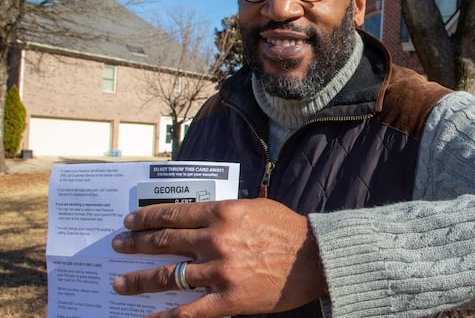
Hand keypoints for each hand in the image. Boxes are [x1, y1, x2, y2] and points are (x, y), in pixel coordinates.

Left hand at [111, 198, 326, 317]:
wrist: (315, 259)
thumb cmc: (288, 230)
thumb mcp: (255, 207)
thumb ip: (224, 212)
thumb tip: (195, 216)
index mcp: (223, 213)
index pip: (173, 214)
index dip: (146, 218)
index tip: (130, 222)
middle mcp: (216, 241)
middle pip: (164, 242)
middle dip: (135, 244)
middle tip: (118, 245)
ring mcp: (220, 272)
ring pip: (168, 277)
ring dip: (138, 280)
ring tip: (119, 282)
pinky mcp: (228, 299)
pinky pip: (188, 312)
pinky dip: (164, 317)